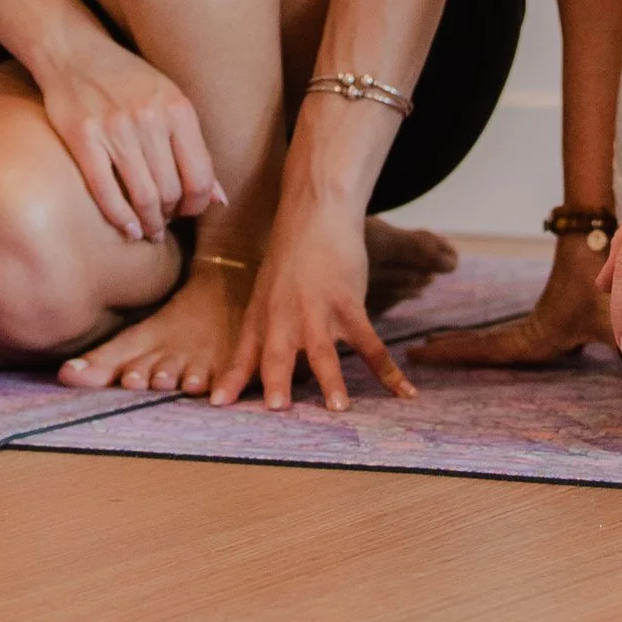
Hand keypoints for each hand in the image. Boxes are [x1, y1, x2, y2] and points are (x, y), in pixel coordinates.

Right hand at [34, 33, 219, 242]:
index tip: (188, 210)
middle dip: (171, 215)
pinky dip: (121, 218)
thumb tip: (220, 199)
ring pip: (143, 197)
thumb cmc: (126, 79)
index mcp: (177, 108)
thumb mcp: (168, 100)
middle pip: (171, 191)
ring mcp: (115, 129)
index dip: (198, 204)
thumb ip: (193, 147)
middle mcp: (149, 118)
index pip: (200, 176)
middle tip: (165, 221)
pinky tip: (128, 228)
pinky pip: (106, 192)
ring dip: (150, 223)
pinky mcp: (83, 138)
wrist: (73, 50)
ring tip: (149, 229)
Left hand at [210, 194, 410, 414]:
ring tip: (338, 408)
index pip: (244, 354)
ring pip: (323, 350)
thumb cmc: (292, 258)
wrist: (316, 212)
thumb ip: (269, 332)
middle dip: (276, 381)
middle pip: (277, 353)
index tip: (217, 404)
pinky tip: (404, 392)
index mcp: (261, 317)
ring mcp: (318, 310)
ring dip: (332, 380)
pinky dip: (388, 370)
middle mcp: (285, 317)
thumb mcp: (267, 294)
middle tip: (277, 409)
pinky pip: (370, 342)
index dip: (231, 379)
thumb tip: (274, 374)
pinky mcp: (348, 302)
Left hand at [409, 234, 609, 368]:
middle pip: (481, 350)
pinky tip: (464, 341)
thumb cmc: (611, 295)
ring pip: (489, 345)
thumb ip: (618, 338)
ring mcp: (536, 335)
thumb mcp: (610, 321)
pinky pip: (500, 337)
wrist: (621, 275)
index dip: (455, 352)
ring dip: (461, 348)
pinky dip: (478, 340)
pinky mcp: (541, 327)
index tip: (423, 352)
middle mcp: (534, 341)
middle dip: (448, 353)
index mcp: (538, 340)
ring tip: (428, 348)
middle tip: (413, 355)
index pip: (487, 350)